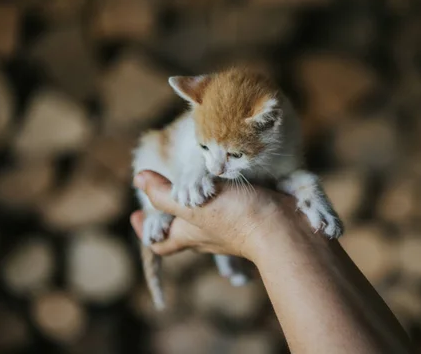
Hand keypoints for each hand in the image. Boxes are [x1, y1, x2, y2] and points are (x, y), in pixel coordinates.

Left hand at [131, 170, 296, 259]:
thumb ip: (166, 194)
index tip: (136, 216)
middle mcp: (208, 235)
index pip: (161, 243)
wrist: (283, 227)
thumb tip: (138, 178)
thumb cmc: (236, 218)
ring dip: (197, 201)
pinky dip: (221, 194)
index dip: (146, 232)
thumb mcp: (194, 206)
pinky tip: (225, 179)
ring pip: (206, 217)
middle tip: (165, 190)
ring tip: (193, 180)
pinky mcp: (249, 214)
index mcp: (191, 235)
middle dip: (171, 213)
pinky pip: (229, 207)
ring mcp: (230, 227)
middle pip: (182, 229)